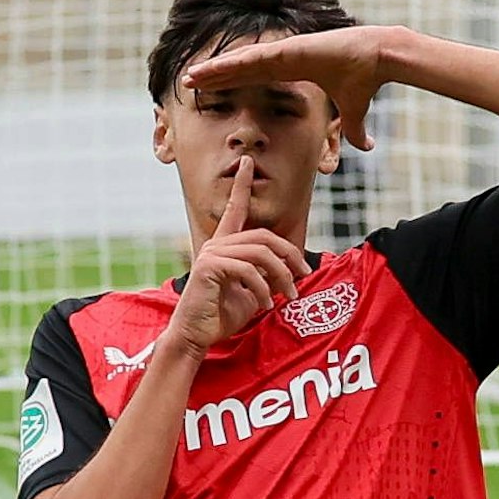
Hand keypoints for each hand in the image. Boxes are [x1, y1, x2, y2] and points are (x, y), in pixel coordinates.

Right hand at [166, 157, 310, 354]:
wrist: (196, 336)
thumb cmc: (220, 316)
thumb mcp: (251, 293)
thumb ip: (266, 276)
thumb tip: (289, 271)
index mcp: (224, 245)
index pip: (235, 209)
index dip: (241, 184)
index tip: (248, 162)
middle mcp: (216, 244)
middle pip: (264, 237)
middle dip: (289, 255)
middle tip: (302, 276)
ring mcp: (211, 254)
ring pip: (260, 254)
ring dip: (281, 277)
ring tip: (289, 296)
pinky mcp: (209, 267)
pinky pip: (248, 270)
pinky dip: (264, 289)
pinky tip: (267, 305)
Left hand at [179, 25, 402, 150]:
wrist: (379, 58)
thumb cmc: (366, 80)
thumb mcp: (355, 114)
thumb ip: (355, 130)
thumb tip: (368, 147)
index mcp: (293, 70)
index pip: (254, 77)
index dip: (232, 83)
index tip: (212, 91)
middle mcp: (283, 59)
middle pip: (240, 69)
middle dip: (214, 77)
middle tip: (189, 84)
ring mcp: (283, 52)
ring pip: (240, 63)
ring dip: (214, 71)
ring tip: (190, 78)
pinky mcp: (287, 49)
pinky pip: (253, 58)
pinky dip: (231, 64)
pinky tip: (211, 69)